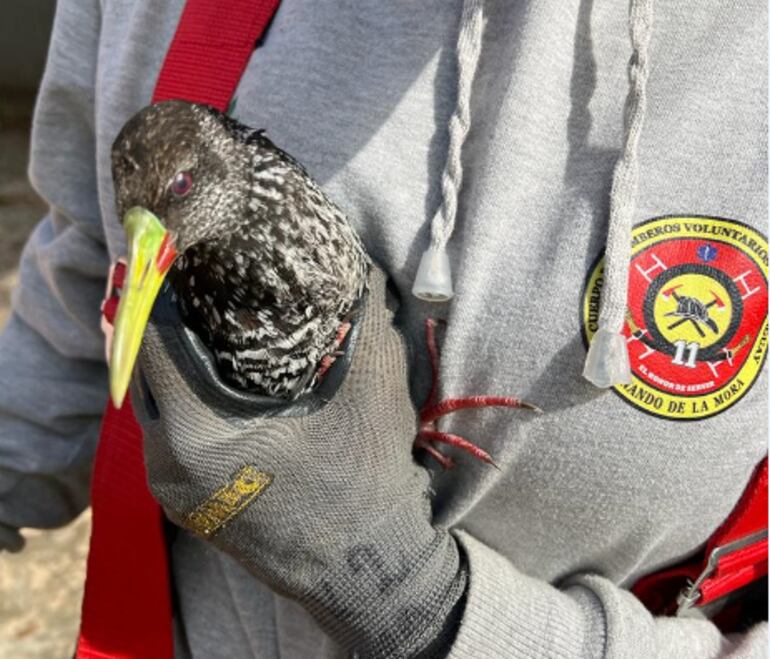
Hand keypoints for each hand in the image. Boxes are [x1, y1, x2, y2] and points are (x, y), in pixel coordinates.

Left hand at [133, 266, 464, 657]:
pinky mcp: (180, 503)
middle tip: (200, 283)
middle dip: (167, 319)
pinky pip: (164, 432)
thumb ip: (363, 313)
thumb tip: (355, 259)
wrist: (366, 566)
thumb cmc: (367, 476)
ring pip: (151, 400)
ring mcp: (168, 488)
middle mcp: (166, 461)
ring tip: (210, 326)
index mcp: (199, 430)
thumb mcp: (373, 385)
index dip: (163, 284)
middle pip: (143, 365)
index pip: (152, 334)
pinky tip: (217, 382)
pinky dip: (180, 398)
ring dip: (173, 360)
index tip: (184, 251)